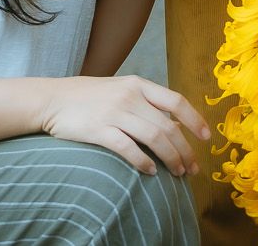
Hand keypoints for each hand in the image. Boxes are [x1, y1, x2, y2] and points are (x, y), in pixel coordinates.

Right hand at [40, 75, 208, 175]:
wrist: (51, 99)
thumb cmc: (87, 96)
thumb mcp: (120, 89)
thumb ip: (144, 103)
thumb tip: (173, 124)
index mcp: (138, 84)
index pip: (175, 101)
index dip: (195, 119)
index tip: (206, 137)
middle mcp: (130, 97)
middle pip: (168, 126)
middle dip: (185, 150)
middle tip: (192, 168)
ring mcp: (115, 113)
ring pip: (154, 138)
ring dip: (170, 158)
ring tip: (177, 172)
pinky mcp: (99, 130)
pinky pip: (128, 149)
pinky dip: (143, 162)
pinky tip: (150, 172)